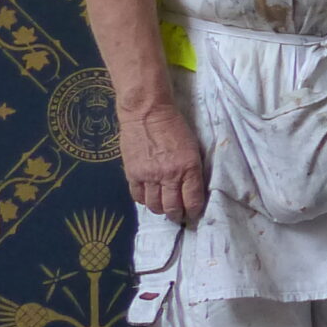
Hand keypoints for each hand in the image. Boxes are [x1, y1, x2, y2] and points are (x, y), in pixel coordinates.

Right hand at [120, 99, 207, 222]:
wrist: (147, 112)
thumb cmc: (174, 125)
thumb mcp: (192, 147)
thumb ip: (192, 169)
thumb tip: (191, 189)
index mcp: (188, 168)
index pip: (192, 200)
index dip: (193, 211)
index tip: (193, 213)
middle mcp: (169, 176)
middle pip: (172, 208)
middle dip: (176, 215)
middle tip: (178, 215)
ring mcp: (149, 176)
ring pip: (154, 206)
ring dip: (160, 209)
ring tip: (163, 207)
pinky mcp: (132, 173)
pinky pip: (137, 196)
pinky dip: (144, 200)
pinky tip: (148, 197)